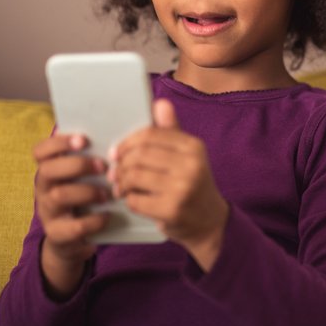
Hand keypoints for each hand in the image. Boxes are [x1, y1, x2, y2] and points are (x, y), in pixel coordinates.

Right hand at [33, 132, 109, 296]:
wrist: (75, 238)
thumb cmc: (87, 196)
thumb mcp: (86, 176)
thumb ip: (96, 155)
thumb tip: (123, 130)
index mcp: (50, 169)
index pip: (41, 151)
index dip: (58, 143)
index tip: (83, 140)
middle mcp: (44, 188)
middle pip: (47, 170)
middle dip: (77, 165)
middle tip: (102, 166)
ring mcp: (47, 212)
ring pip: (58, 195)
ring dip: (87, 191)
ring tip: (108, 194)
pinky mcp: (57, 234)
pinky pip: (73, 226)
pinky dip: (94, 220)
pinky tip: (107, 216)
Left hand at [109, 99, 228, 269]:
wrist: (210, 222)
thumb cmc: (192, 185)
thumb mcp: (187, 156)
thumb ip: (171, 131)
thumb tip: (160, 103)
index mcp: (194, 146)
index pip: (150, 135)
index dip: (127, 143)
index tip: (117, 152)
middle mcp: (191, 164)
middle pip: (138, 155)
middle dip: (121, 164)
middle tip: (116, 173)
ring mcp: (182, 187)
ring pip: (134, 176)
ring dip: (121, 183)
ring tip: (121, 187)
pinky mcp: (172, 209)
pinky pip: (135, 199)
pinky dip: (128, 200)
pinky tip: (133, 200)